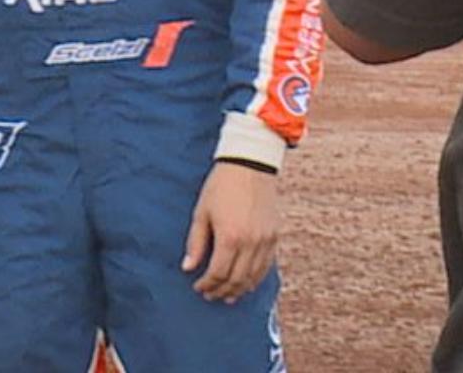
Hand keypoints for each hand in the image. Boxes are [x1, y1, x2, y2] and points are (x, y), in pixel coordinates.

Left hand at [182, 161, 279, 302]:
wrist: (250, 166)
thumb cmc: (220, 187)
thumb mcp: (201, 213)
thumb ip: (195, 243)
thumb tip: (188, 268)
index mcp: (230, 237)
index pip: (218, 273)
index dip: (207, 284)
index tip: (198, 287)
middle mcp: (251, 243)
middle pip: (237, 279)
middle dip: (222, 290)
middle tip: (211, 296)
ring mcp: (266, 241)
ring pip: (254, 276)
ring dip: (240, 289)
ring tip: (228, 296)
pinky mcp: (275, 237)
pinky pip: (266, 265)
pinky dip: (256, 278)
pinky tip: (246, 283)